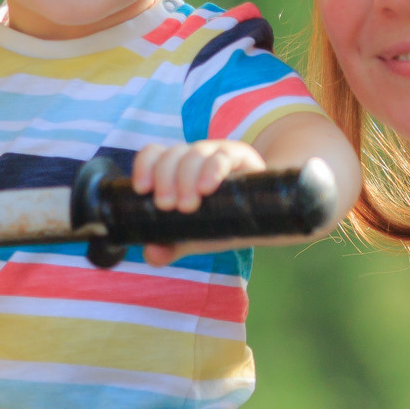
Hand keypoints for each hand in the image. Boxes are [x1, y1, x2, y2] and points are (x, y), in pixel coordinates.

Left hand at [128, 140, 263, 264]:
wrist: (266, 216)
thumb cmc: (223, 220)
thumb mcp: (194, 236)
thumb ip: (170, 246)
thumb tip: (151, 255)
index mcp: (176, 168)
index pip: (153, 153)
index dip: (144, 166)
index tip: (142, 190)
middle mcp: (193, 156)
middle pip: (172, 154)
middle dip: (164, 179)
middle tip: (167, 206)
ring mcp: (216, 153)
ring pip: (194, 153)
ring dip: (185, 178)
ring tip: (188, 206)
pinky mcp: (240, 156)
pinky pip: (223, 156)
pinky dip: (212, 170)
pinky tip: (208, 188)